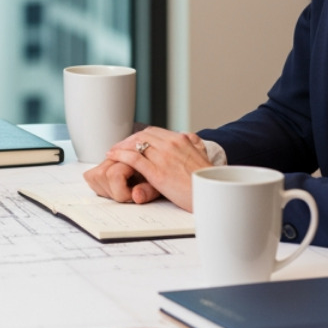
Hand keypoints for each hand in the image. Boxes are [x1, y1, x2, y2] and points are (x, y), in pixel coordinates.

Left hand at [84, 127, 211, 210]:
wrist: (214, 194)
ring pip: (136, 144)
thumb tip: (190, 137)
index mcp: (182, 140)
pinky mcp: (157, 173)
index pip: (154, 132)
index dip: (139, 137)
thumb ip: (194, 144)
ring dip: (121, 147)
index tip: (132, 142)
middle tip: (119, 147)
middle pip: (142, 136)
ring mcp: (163, 158)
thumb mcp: (203, 156)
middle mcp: (171, 145)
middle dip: (128, 141)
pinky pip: (134, 159)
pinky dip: (120, 155)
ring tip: (113, 152)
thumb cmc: (208, 180)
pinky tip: (113, 156)